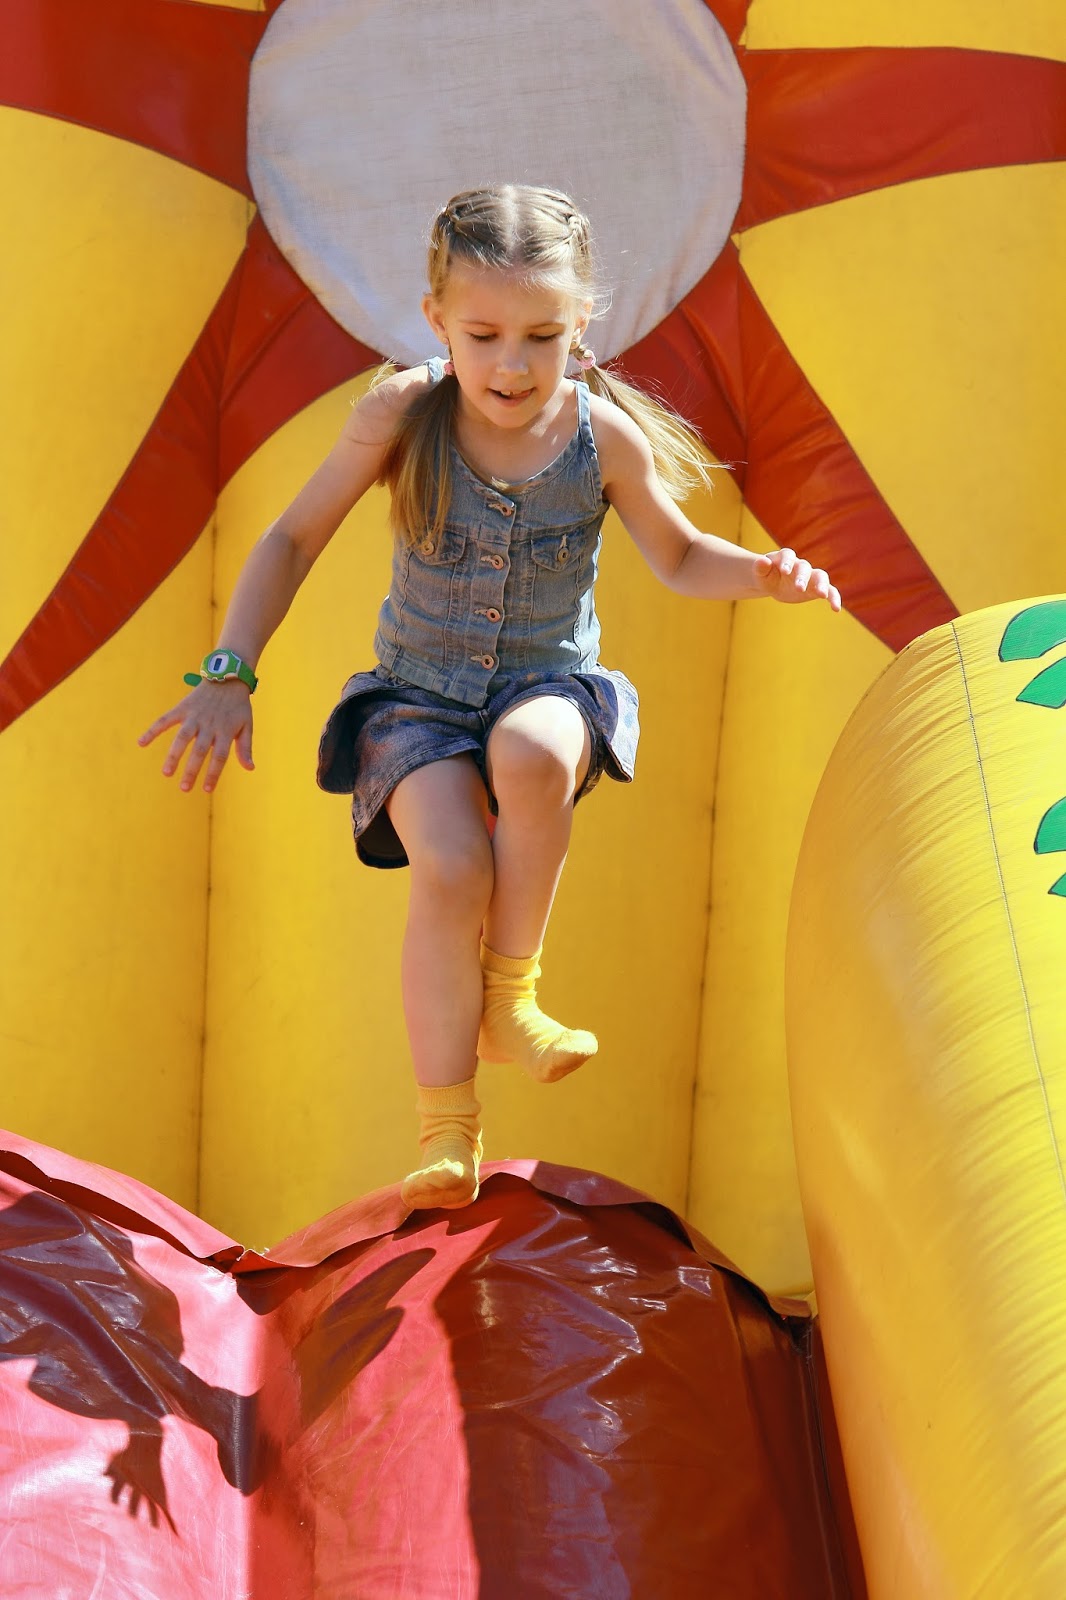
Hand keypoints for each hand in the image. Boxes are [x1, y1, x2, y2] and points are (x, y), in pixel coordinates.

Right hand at [138, 679, 254, 792]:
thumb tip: (250, 768)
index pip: (219, 757)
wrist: (227, 678)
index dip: (213, 773)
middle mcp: (209, 725)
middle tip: (184, 788)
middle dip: (191, 770)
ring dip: (174, 756)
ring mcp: (194, 716)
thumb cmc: (238, 706)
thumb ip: (245, 747)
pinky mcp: (182, 708)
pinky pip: (165, 720)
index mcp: (225, 731)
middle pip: (199, 751)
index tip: (206, 789)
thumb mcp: (247, 725)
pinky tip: (141, 742)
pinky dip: (153, 730)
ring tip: (166, 773)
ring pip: (182, 738)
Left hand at [754, 548, 840, 611]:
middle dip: (802, 577)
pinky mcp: (816, 588)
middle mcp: (799, 565)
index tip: (784, 571)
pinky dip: (833, 598)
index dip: (787, 562)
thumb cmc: (766, 576)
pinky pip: (829, 591)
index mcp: (785, 558)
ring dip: (822, 585)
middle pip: (804, 567)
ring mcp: (810, 576)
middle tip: (799, 588)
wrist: (773, 582)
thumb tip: (763, 561)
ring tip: (822, 595)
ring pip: (820, 576)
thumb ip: (760, 567)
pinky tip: (836, 609)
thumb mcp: (760, 573)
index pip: (787, 555)